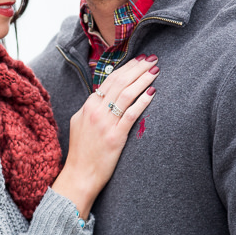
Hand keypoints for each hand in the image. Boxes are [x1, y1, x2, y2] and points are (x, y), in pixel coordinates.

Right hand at [51, 56, 158, 217]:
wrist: (80, 175)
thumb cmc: (81, 152)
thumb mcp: (79, 124)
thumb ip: (90, 108)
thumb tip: (101, 96)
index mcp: (88, 106)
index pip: (110, 80)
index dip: (127, 68)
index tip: (139, 60)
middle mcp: (96, 111)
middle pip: (120, 82)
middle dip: (138, 68)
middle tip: (152, 59)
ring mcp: (105, 123)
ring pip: (126, 94)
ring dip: (142, 80)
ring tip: (155, 71)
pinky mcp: (115, 137)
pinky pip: (131, 114)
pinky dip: (142, 101)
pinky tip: (152, 93)